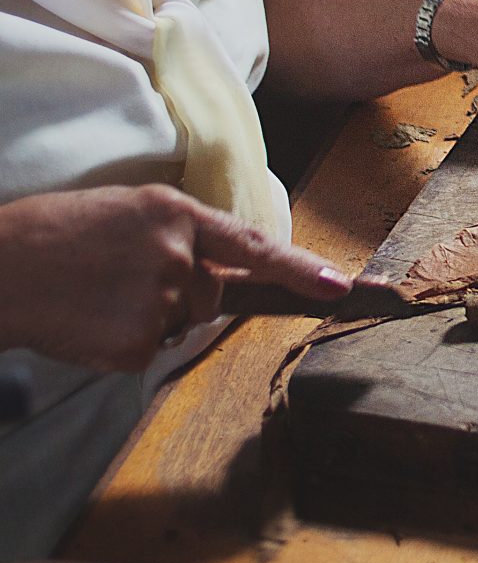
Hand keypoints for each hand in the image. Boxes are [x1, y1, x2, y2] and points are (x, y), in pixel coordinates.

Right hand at [0, 185, 351, 372]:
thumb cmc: (53, 235)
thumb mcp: (124, 211)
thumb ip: (180, 236)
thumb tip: (221, 270)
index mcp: (175, 214)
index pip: (254, 246)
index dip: (300, 269)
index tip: (340, 285)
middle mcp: (178, 256)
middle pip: (213, 293)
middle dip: (180, 292)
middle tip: (115, 277)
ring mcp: (160, 300)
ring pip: (181, 323)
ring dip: (149, 316)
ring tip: (95, 294)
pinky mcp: (138, 343)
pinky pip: (150, 350)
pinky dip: (122, 342)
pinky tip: (89, 321)